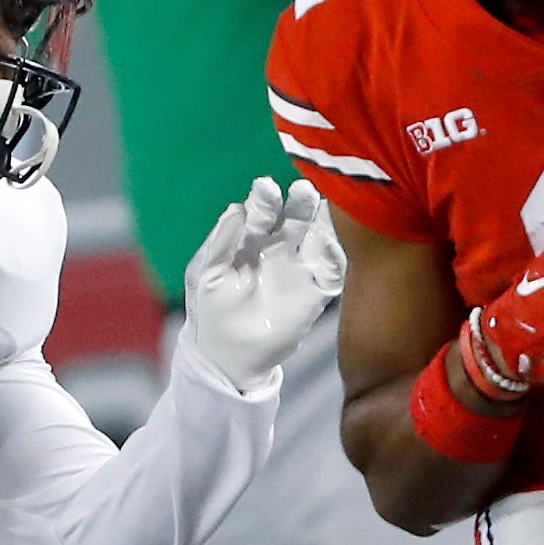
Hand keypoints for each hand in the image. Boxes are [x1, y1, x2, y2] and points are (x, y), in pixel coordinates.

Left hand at [184, 177, 344, 384]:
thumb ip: (222, 242)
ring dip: (323, 220)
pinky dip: (334, 254)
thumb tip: (236, 208)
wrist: (229, 356)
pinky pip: (332, 270)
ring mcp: (301, 268)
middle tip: (302, 189)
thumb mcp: (209, 274)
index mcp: (253, 241)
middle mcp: (281, 249)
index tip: (265, 188)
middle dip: (300, 202)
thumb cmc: (213, 311)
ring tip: (323, 205)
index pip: (264, 213)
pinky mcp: (317, 292)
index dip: (265, 200)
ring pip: (319, 236)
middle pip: (296, 217)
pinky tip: (327, 241)